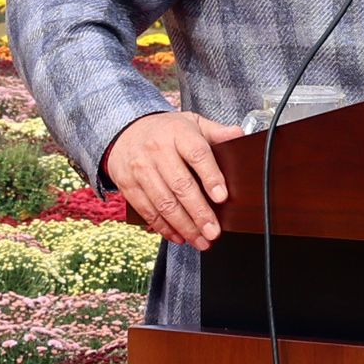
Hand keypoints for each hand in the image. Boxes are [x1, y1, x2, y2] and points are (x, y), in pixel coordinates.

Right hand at [105, 110, 244, 250]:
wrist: (125, 131)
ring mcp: (141, 169)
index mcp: (178, 133)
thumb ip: (215, 132)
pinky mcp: (129, 185)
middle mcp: (157, 150)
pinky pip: (148, 210)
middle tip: (213, 232)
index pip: (197, 155)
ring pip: (164, 203)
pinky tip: (179, 236)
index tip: (221, 197)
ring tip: (201, 240)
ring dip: (184, 226)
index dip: (211, 177)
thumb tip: (238, 134)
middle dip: (199, 213)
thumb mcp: (192, 123)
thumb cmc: (166, 131)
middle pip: (181, 185)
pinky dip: (164, 227)